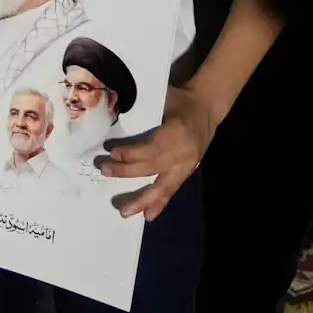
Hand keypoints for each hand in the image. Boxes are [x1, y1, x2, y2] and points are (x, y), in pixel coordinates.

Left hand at [98, 81, 213, 219]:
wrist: (207, 108)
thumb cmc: (180, 100)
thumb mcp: (163, 96)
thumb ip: (143, 106)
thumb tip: (113, 109)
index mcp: (177, 132)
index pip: (152, 147)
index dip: (132, 152)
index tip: (113, 153)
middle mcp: (183, 153)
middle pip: (152, 167)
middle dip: (127, 171)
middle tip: (105, 170)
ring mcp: (186, 166)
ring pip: (162, 186)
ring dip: (142, 199)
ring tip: (124, 211)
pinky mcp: (187, 172)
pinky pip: (172, 190)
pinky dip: (159, 204)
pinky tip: (147, 216)